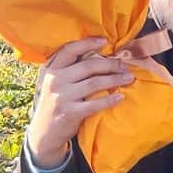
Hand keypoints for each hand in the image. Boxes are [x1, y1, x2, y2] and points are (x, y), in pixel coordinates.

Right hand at [26, 37, 133, 167]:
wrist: (44, 131)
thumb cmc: (55, 101)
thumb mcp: (55, 82)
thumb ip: (69, 68)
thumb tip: (97, 53)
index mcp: (52, 69)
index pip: (69, 50)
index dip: (87, 43)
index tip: (104, 41)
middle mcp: (55, 80)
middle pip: (88, 66)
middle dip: (110, 64)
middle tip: (124, 65)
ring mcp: (62, 97)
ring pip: (94, 83)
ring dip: (115, 79)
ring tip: (129, 78)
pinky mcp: (69, 113)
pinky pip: (94, 104)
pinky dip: (109, 100)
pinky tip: (120, 97)